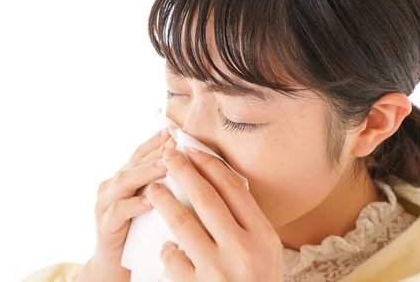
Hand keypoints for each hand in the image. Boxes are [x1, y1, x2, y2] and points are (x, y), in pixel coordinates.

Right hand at [76, 127, 175, 281]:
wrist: (114, 268)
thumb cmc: (138, 233)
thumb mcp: (151, 205)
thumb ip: (163, 186)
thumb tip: (191, 167)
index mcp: (124, 179)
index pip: (142, 153)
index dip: (157, 140)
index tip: (175, 129)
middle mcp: (112, 187)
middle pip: (134, 162)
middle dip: (155, 151)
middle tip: (175, 143)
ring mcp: (105, 205)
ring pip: (124, 181)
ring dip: (146, 172)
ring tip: (165, 166)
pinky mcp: (105, 226)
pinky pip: (119, 211)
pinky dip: (135, 205)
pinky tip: (151, 201)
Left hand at [145, 145, 282, 281]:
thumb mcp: (267, 254)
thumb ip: (248, 223)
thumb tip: (222, 183)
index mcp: (263, 237)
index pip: (233, 189)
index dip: (211, 165)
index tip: (194, 150)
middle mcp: (242, 250)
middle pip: (206, 199)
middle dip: (184, 171)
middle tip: (168, 155)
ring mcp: (217, 270)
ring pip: (182, 223)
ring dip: (163, 201)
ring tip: (152, 188)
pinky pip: (173, 258)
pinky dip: (168, 249)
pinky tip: (166, 246)